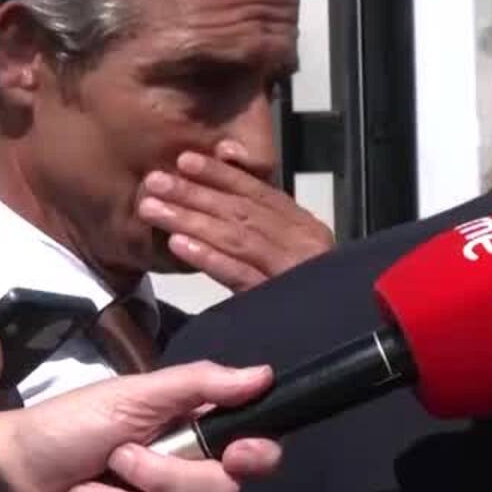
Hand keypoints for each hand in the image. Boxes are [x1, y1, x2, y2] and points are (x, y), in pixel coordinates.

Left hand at [0, 362, 281, 491]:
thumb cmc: (61, 429)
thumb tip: (265, 374)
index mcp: (190, 441)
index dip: (257, 456)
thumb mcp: (130, 396)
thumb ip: (198, 383)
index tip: (238, 454)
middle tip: (117, 460)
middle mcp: (185, 487)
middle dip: (164, 477)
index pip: (253, 454)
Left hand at [138, 141, 333, 291]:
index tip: (184, 160)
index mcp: (306, 227)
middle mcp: (303, 244)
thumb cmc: (310, 294)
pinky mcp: (276, 300)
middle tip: (154, 181)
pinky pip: (239, 274)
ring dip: (191, 220)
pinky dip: (208, 258)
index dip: (221, 175)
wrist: (338, 331)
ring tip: (153, 209)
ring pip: (237, 238)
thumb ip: (265, 221)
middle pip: (243, 212)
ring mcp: (291, 272)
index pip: (260, 192)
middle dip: (196, 193)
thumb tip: (229, 172)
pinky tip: (178, 245)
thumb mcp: (293, 249)